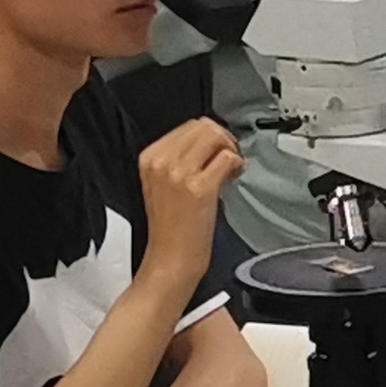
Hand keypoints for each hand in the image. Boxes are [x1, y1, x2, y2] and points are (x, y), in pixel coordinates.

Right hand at [136, 118, 244, 294]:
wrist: (170, 260)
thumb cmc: (171, 228)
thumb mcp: (163, 183)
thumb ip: (180, 158)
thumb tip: (211, 140)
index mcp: (149, 158)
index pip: (188, 125)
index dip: (209, 135)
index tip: (216, 150)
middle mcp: (161, 162)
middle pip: (203, 127)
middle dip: (222, 139)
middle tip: (228, 158)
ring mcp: (179, 174)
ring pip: (216, 137)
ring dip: (230, 150)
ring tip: (230, 168)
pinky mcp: (199, 188)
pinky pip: (227, 158)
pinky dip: (236, 165)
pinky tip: (232, 178)